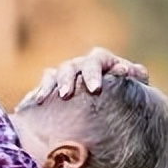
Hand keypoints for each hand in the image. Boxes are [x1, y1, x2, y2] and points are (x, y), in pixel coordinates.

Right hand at [16, 47, 147, 109]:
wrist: (119, 106)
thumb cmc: (130, 95)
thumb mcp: (137, 87)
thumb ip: (136, 77)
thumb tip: (134, 72)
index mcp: (103, 62)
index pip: (96, 61)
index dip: (93, 73)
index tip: (95, 89)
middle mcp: (82, 65)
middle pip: (71, 67)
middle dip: (68, 80)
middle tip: (66, 95)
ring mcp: (67, 75)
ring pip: (54, 75)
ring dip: (50, 86)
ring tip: (45, 99)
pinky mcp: (54, 88)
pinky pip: (42, 87)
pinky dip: (37, 94)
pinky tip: (30, 106)